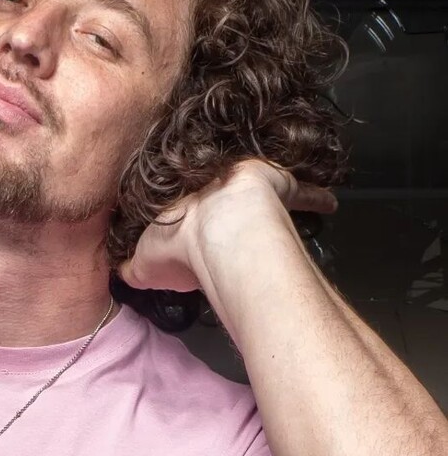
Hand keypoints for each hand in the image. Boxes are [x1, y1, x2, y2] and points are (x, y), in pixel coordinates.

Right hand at [117, 158, 337, 292]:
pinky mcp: (280, 185)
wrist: (211, 225)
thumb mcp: (145, 262)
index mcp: (181, 200)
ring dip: (272, 197)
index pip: (188, 204)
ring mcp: (249, 181)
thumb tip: (126, 274)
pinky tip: (329, 203)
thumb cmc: (176, 243)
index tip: (199, 216)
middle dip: (233, 197)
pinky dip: (316, 197)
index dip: (194, 211)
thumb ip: (137, 267)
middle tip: (242, 210)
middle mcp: (214, 182)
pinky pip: (302, 192)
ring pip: (262, 187)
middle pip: (225, 189)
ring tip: (283, 207)